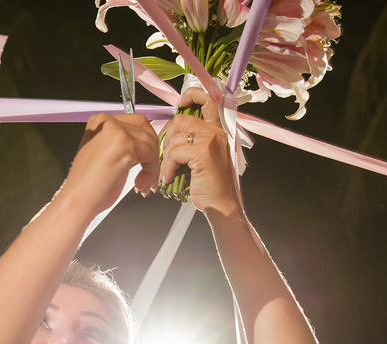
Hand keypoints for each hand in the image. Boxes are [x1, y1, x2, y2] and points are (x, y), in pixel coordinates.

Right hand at [60, 112, 159, 216]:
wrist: (77, 200)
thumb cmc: (88, 185)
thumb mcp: (105, 154)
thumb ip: (121, 144)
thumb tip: (145, 144)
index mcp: (100, 122)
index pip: (136, 123)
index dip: (146, 144)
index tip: (147, 161)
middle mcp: (106, 121)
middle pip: (146, 130)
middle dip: (152, 154)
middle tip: (149, 174)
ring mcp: (115, 131)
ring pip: (150, 143)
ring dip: (152, 167)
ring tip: (142, 183)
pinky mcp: (124, 143)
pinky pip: (151, 154)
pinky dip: (150, 172)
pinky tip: (139, 184)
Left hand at [159, 88, 240, 216]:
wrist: (220, 204)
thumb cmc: (210, 184)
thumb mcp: (203, 156)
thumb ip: (193, 140)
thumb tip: (170, 132)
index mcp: (218, 130)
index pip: (207, 100)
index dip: (192, 95)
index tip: (180, 104)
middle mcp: (216, 132)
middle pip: (182, 120)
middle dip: (168, 138)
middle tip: (167, 157)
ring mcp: (210, 140)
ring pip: (175, 137)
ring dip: (166, 156)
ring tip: (168, 172)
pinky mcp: (203, 153)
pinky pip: (175, 152)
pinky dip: (168, 166)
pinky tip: (169, 177)